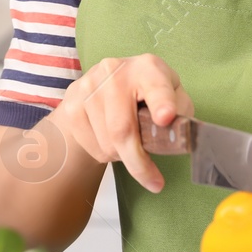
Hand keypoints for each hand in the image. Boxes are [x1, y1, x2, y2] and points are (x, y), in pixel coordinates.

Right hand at [49, 55, 193, 192]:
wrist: (102, 82)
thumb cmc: (146, 93)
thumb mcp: (173, 95)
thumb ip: (180, 112)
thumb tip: (176, 136)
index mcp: (147, 69)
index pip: (155, 87)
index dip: (161, 103)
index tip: (166, 118)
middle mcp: (114, 72)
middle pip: (122, 128)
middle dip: (138, 163)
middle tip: (154, 182)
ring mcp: (88, 87)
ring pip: (106, 143)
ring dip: (121, 156)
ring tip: (129, 144)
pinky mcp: (71, 105)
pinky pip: (91, 147)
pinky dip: (105, 154)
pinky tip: (111, 139)